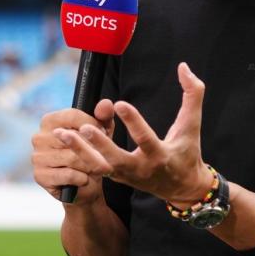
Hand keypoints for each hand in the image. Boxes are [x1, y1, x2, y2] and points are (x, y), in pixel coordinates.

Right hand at [31, 99, 117, 203]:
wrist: (84, 185)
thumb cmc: (91, 153)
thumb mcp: (100, 133)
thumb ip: (103, 117)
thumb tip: (107, 103)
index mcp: (49, 121)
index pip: (71, 115)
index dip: (92, 125)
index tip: (106, 134)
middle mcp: (39, 137)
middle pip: (72, 139)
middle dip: (92, 149)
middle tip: (106, 157)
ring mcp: (37, 157)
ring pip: (71, 158)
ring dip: (89, 166)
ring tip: (98, 169)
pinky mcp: (40, 176)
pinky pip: (68, 175)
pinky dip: (81, 178)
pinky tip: (85, 179)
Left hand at [56, 62, 213, 205]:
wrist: (182, 188)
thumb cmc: (187, 151)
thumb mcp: (192, 125)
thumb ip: (193, 95)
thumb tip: (184, 67)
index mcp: (160, 156)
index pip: (146, 140)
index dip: (134, 122)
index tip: (119, 103)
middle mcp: (141, 169)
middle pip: (117, 160)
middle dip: (100, 145)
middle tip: (84, 127)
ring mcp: (126, 176)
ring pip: (99, 166)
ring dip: (80, 150)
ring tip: (61, 133)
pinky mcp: (115, 178)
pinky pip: (93, 168)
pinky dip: (78, 155)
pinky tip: (63, 138)